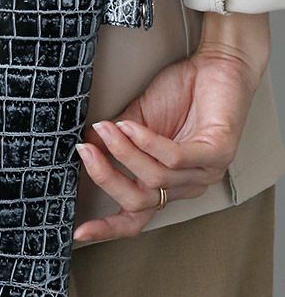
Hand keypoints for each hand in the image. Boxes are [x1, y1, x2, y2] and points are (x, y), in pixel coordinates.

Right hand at [72, 11, 270, 242]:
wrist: (215, 65)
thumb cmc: (179, 93)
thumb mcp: (134, 121)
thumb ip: (113, 141)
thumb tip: (84, 150)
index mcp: (165, 183)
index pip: (136, 217)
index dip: (108, 228)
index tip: (79, 231)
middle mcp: (185, 185)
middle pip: (140, 201)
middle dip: (107, 178)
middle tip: (85, 152)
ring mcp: (204, 172)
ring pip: (155, 178)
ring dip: (123, 152)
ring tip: (106, 129)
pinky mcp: (218, 153)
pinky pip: (175, 158)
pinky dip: (147, 143)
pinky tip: (131, 127)